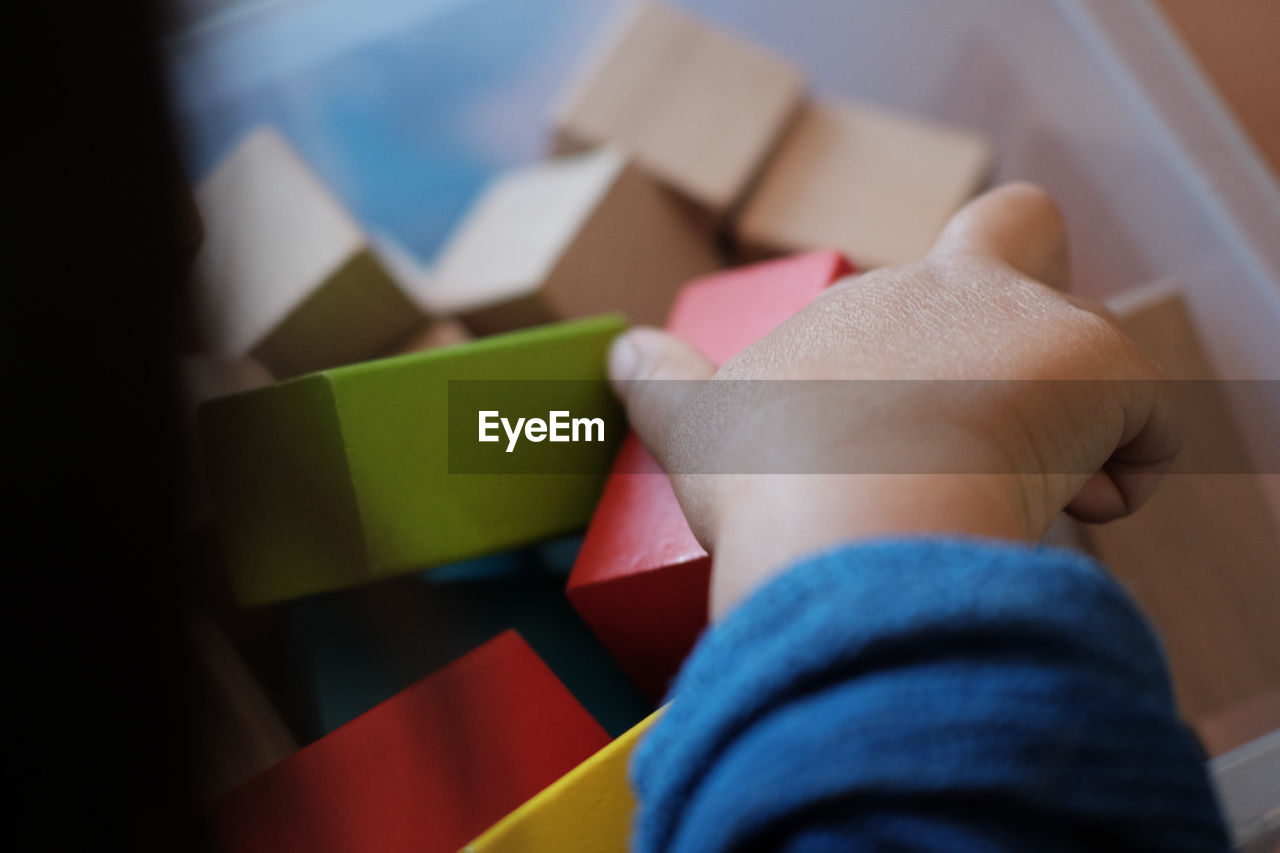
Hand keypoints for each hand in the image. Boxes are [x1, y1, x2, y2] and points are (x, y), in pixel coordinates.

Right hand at [607, 184, 1179, 619]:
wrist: (848, 528)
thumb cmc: (773, 477)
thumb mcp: (697, 422)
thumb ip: (659, 378)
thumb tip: (620, 353)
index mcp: (897, 295)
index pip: (986, 236)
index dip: (987, 284)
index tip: (939, 377)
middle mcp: (978, 292)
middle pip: (1042, 254)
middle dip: (1032, 329)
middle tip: (987, 421)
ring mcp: (1051, 333)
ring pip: (1096, 359)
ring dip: (1069, 420)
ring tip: (1014, 496)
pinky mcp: (1110, 386)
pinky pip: (1151, 429)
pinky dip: (1127, 469)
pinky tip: (1078, 511)